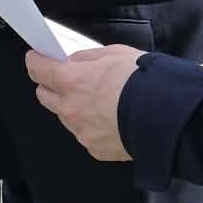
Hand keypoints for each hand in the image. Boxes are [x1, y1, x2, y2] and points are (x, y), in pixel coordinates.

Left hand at [25, 47, 142, 162]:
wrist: (166, 117)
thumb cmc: (144, 83)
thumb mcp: (115, 54)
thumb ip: (88, 58)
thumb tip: (75, 61)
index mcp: (71, 81)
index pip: (37, 69)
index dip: (36, 61)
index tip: (37, 58)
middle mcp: (69, 108)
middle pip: (44, 96)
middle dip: (52, 86)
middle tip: (67, 80)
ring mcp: (80, 131)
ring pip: (64, 117)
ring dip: (73, 108)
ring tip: (99, 102)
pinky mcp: (94, 148)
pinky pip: (84, 135)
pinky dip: (92, 127)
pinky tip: (110, 120)